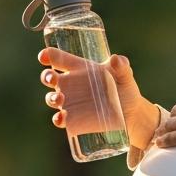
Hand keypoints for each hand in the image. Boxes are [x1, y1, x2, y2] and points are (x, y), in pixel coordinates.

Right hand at [38, 47, 157, 147]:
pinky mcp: (74, 120)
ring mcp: (71, 103)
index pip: (60, 59)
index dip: (49, 56)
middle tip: (52, 78)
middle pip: (50, 78)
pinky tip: (61, 118)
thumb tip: (116, 59)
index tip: (43, 56)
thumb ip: (122, 66)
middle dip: (46, 77)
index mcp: (80, 69)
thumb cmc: (125, 88)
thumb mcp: (125, 75)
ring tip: (60, 99)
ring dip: (51, 99)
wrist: (132, 113)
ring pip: (52, 99)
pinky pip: (61, 119)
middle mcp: (71, 85)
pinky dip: (58, 119)